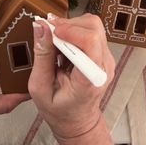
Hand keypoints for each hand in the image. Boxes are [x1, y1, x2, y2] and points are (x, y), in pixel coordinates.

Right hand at [28, 13, 114, 143]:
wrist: (77, 120)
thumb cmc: (59, 110)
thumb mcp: (40, 88)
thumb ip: (42, 56)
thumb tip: (41, 26)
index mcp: (90, 79)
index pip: (91, 42)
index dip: (71, 31)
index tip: (52, 30)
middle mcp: (103, 66)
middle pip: (93, 27)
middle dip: (68, 25)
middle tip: (49, 32)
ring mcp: (106, 58)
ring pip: (92, 25)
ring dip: (70, 26)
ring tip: (55, 39)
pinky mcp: (103, 52)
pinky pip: (90, 31)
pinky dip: (73, 31)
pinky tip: (62, 44)